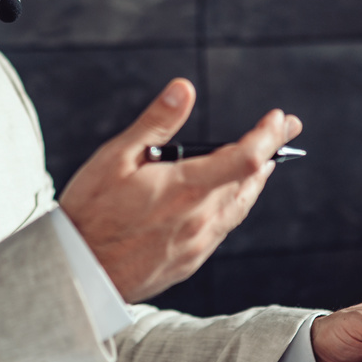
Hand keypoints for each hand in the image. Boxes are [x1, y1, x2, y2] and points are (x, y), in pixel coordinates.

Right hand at [59, 78, 301, 302]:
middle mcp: (200, 219)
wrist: (77, 273)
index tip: (279, 119)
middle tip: (285, 127)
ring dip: (257, 180)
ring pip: (240, 206)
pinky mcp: (189, 262)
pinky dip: (236, 204)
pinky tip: (231, 197)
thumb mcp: (115, 157)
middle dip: (270, 149)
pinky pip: (223, 228)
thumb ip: (156, 123)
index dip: (267, 135)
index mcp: (186, 188)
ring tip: (268, 159)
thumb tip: (185, 88)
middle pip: (251, 181)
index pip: (246, 158)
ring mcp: (197, 244)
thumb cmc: (90, 213)